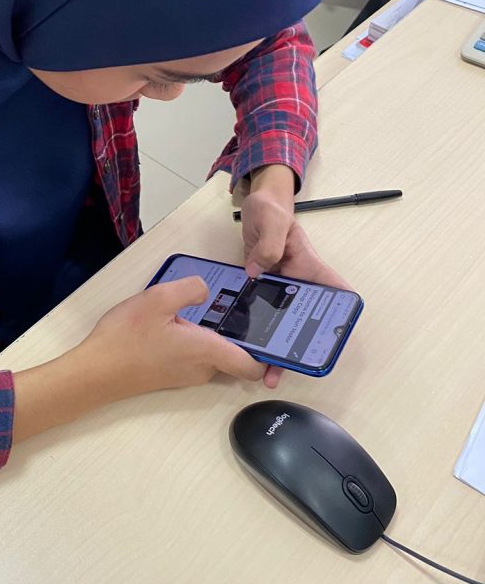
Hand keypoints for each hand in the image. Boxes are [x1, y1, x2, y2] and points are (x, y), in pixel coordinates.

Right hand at [85, 276, 265, 394]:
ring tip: (206, 310)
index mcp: (206, 352)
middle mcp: (201, 369)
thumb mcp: (158, 299)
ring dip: (215, 337)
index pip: (252, 365)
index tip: (277, 336)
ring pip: (214, 357)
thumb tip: (206, 290)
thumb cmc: (125, 338)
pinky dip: (196, 342)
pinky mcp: (170, 376)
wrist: (95, 372)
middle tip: (241, 308)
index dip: (269, 355)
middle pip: (235, 358)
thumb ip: (190, 289)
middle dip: (241, 336)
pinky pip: (195, 358)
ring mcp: (185, 376)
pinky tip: (178, 323)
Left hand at [238, 165, 350, 389]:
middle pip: (307, 319)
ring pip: (282, 323)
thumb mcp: (271, 221)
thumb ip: (268, 243)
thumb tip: (258, 272)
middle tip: (289, 369)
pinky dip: (253, 332)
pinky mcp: (260, 291)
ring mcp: (279, 289)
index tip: (336, 338)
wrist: (253, 209)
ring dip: (275, 348)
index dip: (342, 315)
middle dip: (301, 347)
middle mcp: (298, 283)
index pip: (336, 291)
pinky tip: (242, 350)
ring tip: (265, 374)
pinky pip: (259, 314)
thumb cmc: (270, 210)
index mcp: (310, 267)